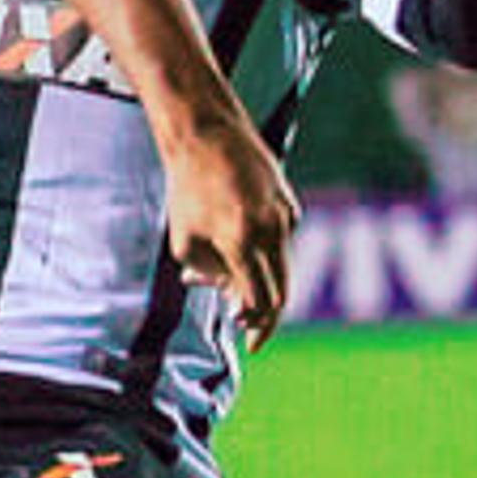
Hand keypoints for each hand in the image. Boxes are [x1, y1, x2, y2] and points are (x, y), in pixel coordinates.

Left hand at [158, 110, 299, 346]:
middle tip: (251, 334)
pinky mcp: (290, 204)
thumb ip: (208, 274)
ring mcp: (286, 216)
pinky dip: (264, 256)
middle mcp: (271, 230)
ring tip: (231, 288)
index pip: (260, 300)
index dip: (256, 326)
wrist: (207, 135)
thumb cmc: (187, 190)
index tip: (250, 341)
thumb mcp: (185, 240)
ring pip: (283, 267)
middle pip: (281, 291)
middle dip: (266, 317)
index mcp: (242, 242)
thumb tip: (230, 297)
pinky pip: (281, 242)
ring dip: (262, 285)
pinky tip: (236, 249)